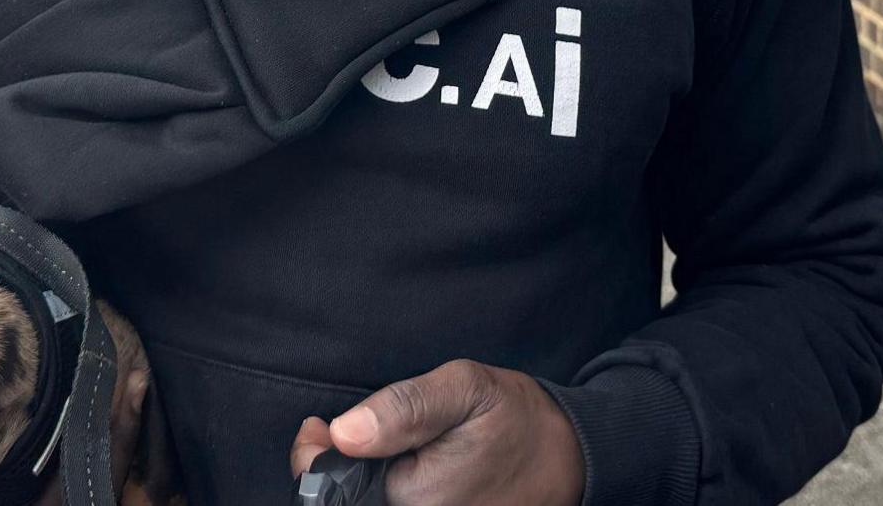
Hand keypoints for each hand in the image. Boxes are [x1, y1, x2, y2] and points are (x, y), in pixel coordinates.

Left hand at [289, 360, 584, 505]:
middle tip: (361, 432)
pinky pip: (400, 502)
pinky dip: (394, 487)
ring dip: (371, 478)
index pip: (329, 492)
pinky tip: (409, 469)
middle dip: (347, 466)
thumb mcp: (466, 389)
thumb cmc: (517, 419)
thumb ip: (404, 408)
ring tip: (394, 449)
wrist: (570, 457)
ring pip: (372, 500)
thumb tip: (345, 432)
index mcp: (414, 500)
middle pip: (349, 499)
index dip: (313, 458)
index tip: (317, 428)